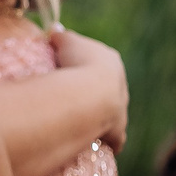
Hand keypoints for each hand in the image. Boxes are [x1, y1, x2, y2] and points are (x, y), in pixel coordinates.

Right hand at [50, 28, 128, 148]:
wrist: (91, 94)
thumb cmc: (76, 64)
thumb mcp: (65, 42)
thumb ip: (60, 36)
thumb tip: (54, 31)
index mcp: (110, 61)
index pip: (101, 61)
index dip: (86, 64)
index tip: (73, 69)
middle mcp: (120, 84)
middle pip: (110, 87)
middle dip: (97, 92)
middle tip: (78, 97)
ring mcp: (120, 108)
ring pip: (116, 112)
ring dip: (104, 116)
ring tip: (87, 122)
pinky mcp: (116, 129)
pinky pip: (115, 137)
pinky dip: (108, 140)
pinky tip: (99, 144)